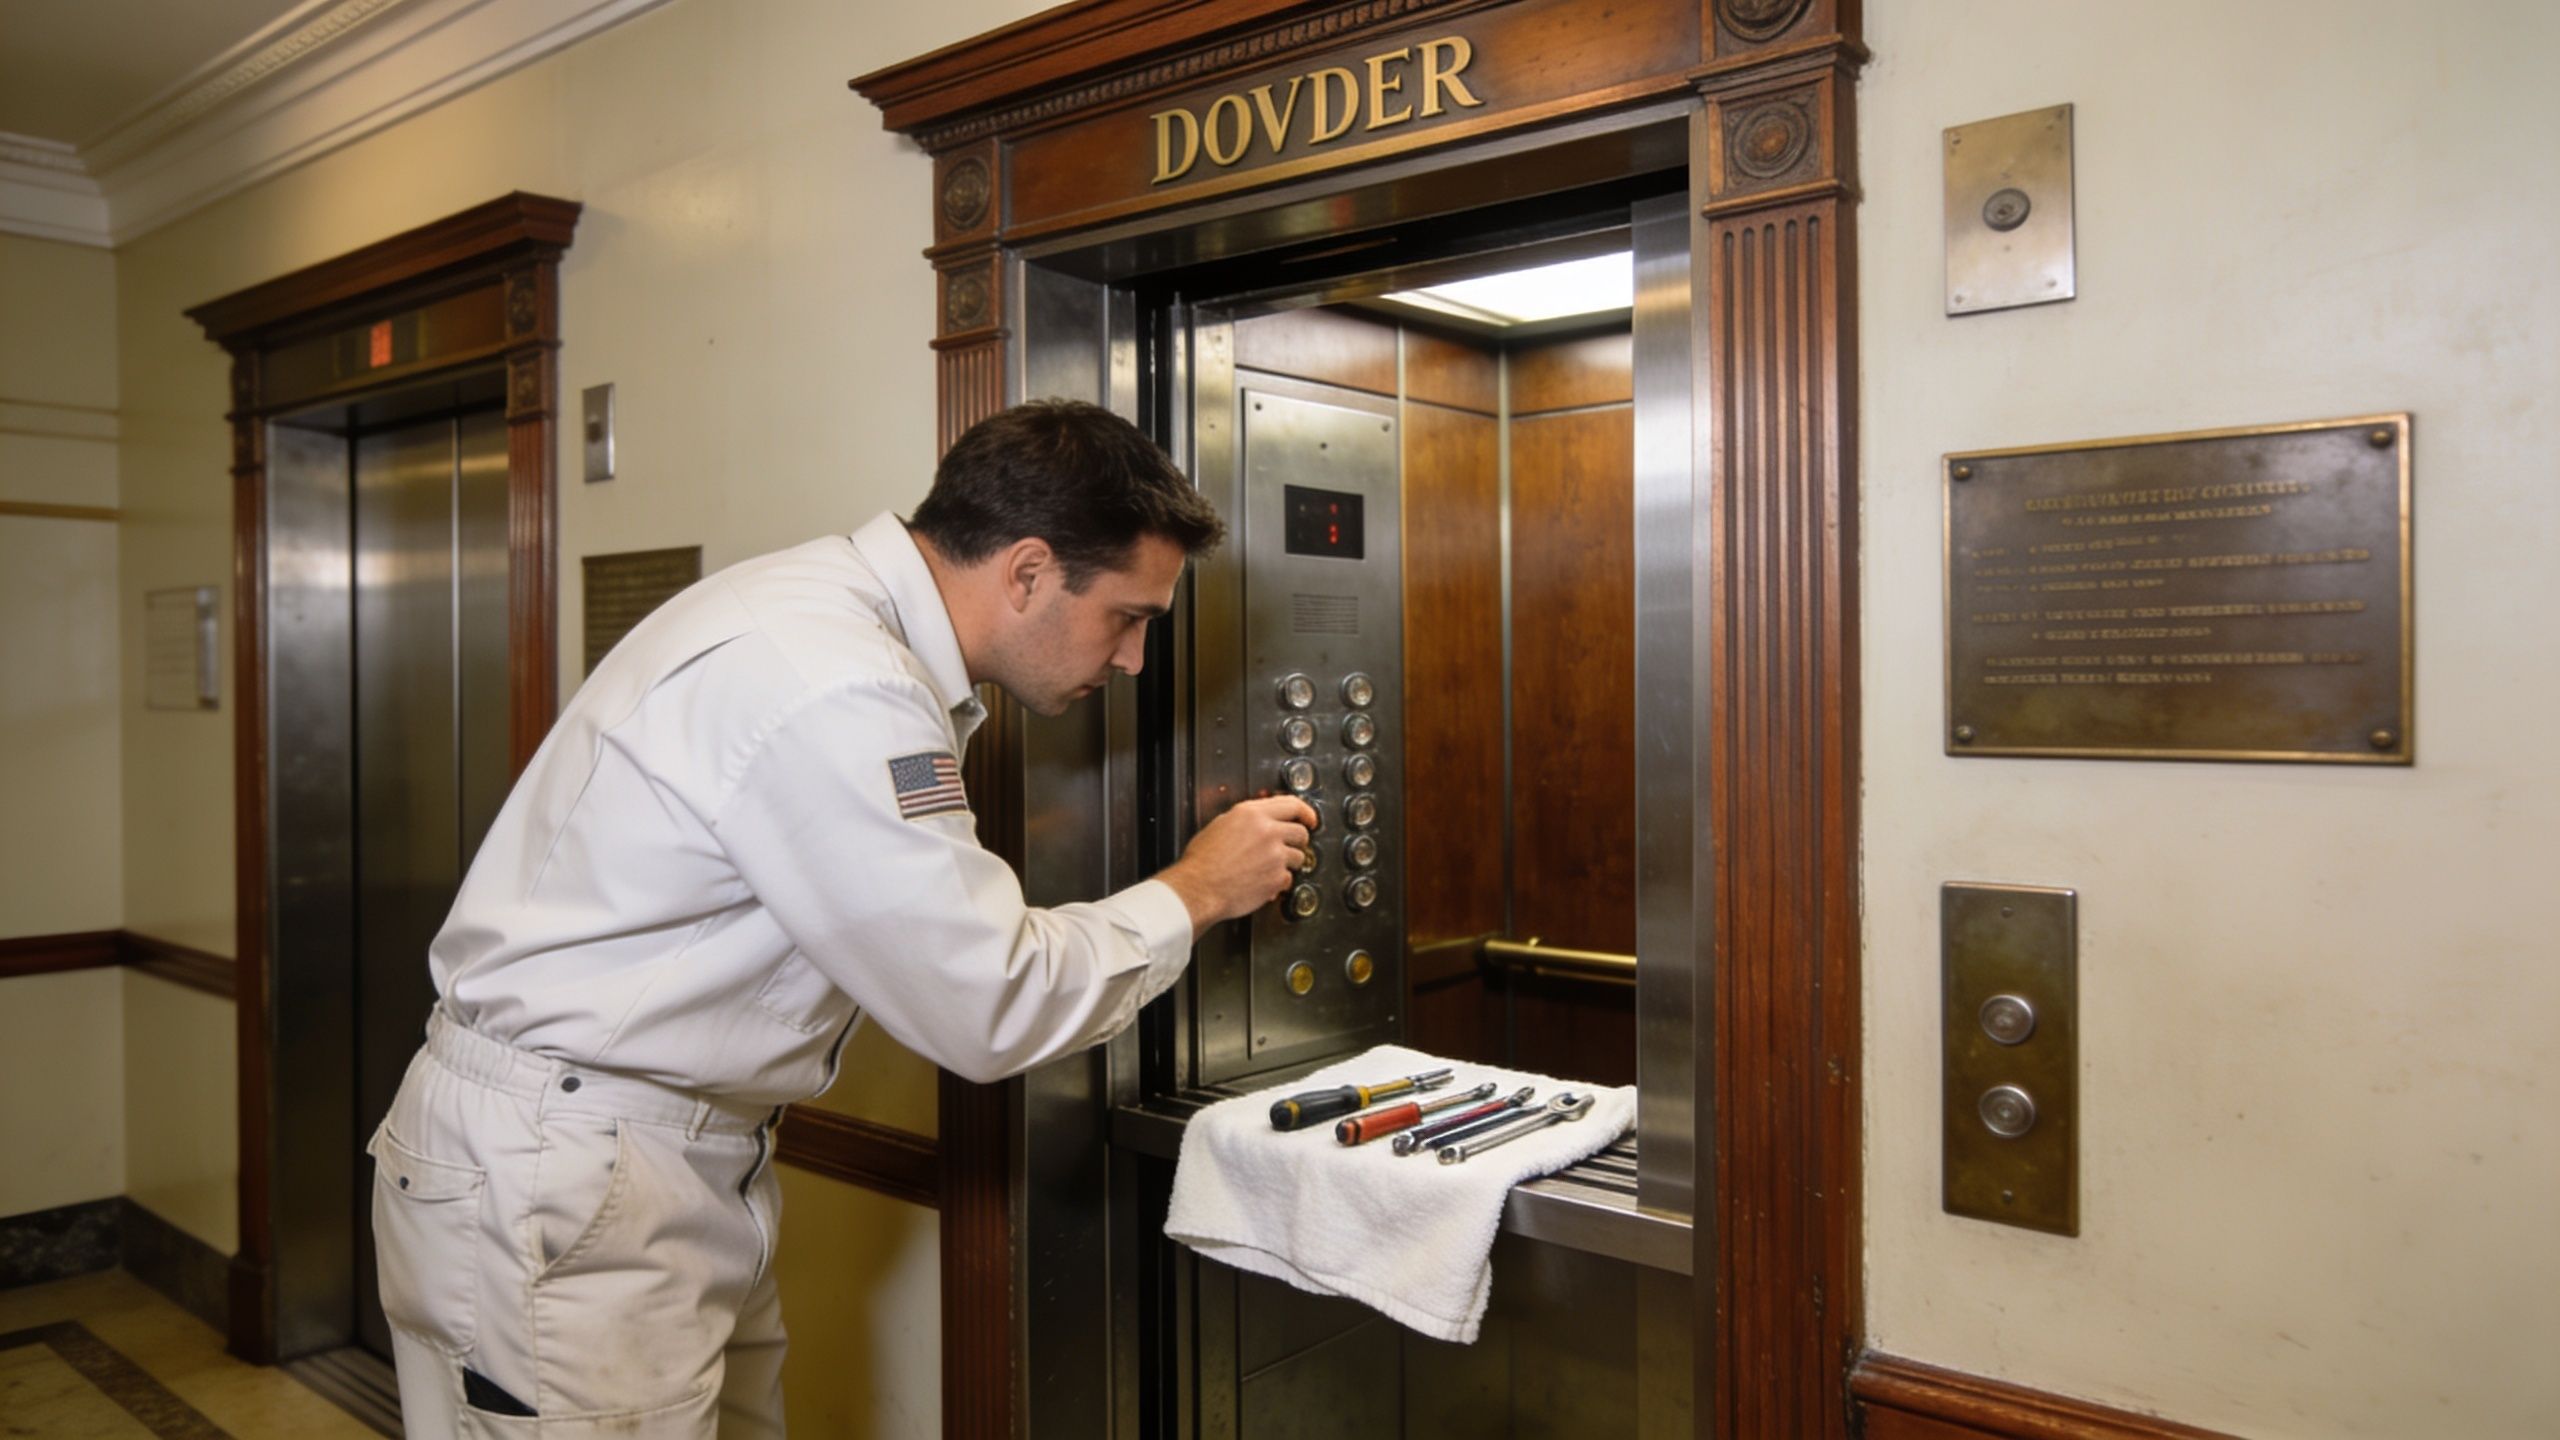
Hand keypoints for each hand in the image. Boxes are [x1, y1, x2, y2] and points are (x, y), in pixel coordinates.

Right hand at [1157, 795, 1316, 935]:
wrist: (1199, 889)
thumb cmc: (1202, 861)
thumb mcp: (1221, 825)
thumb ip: (1247, 819)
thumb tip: (1262, 819)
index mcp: (1252, 814)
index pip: (1293, 805)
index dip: (1306, 812)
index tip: (1310, 819)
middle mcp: (1268, 832)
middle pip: (1301, 833)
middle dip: (1297, 841)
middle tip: (1288, 847)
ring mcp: (1275, 856)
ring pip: (1299, 857)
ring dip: (1288, 863)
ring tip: (1267, 867)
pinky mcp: (1277, 878)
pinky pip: (1288, 879)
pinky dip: (1278, 882)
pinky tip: (1262, 881)